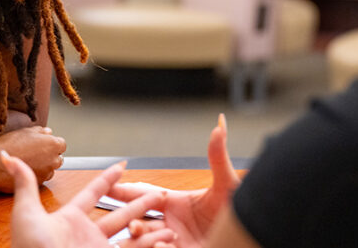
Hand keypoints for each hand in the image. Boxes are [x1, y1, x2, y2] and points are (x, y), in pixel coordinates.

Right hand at [0, 126, 67, 192]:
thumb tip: (48, 132)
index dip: (52, 143)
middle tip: (36, 152)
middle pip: (58, 158)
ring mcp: (46, 173)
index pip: (62, 144)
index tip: (45, 143)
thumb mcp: (26, 131)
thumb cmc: (10, 144)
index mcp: (53, 145)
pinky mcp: (38, 184)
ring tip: (29, 161)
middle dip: (50, 156)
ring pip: (50, 170)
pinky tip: (25, 169)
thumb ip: (41, 131)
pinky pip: (41, 178)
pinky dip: (36, 175)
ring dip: (44, 166)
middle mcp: (53, 160)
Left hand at [4, 152, 176, 247]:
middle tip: (158, 193)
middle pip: (120, 214)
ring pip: (131, 236)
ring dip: (151, 227)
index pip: (93, 193)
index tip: (122, 166)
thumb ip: (23, 183)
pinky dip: (151, 246)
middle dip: (140, 204)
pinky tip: (167, 239)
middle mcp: (87, 236)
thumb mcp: (25, 212)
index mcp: (70, 219)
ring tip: (170, 221)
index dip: (108, 179)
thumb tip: (7, 156)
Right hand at [112, 114, 239, 247]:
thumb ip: (218, 155)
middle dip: (132, 222)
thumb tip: (220, 123)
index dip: (123, 191)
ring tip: (153, 238)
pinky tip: (161, 247)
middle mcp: (170, 224)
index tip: (105, 186)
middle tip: (134, 222)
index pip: (142, 195)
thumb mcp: (227, 183)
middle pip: (138, 220)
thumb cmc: (241, 212)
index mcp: (174, 203)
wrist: (252, 234)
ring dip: (143, 240)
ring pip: (144, 241)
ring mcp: (173, 242)